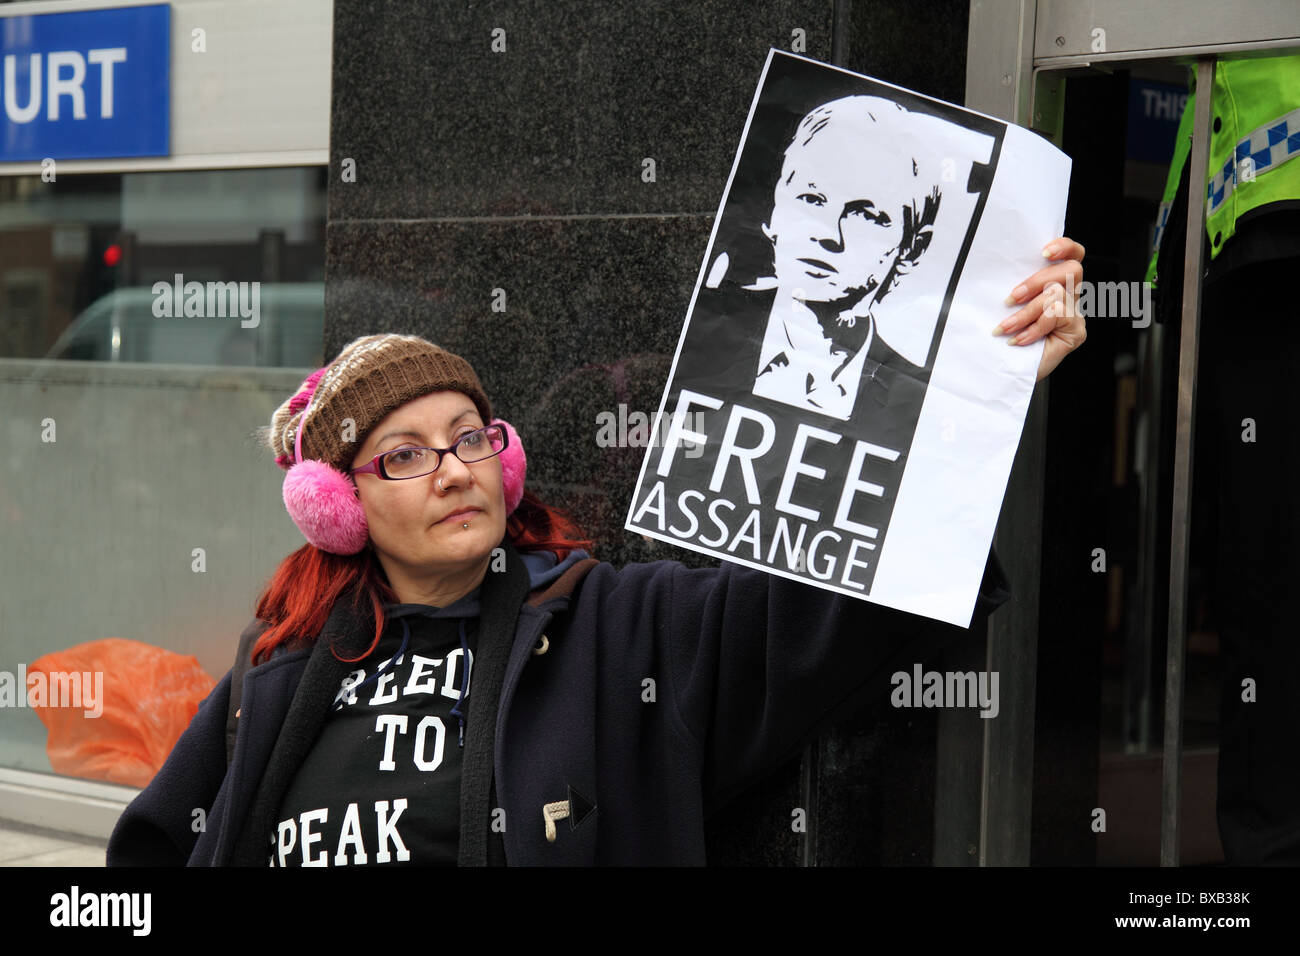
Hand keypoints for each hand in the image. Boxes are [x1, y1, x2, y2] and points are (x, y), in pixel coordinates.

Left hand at [993, 236, 1086, 381]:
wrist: (1005, 373)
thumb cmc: (1003, 339)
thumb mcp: (1008, 307)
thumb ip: (1017, 288)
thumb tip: (1002, 268)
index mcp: (1055, 283)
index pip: (1072, 255)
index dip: (1064, 247)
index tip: (1043, 252)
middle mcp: (1069, 296)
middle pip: (1072, 269)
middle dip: (1037, 281)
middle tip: (1011, 298)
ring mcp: (1075, 314)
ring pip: (1058, 294)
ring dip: (1027, 312)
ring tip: (1006, 327)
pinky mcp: (1076, 332)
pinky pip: (1057, 316)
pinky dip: (1034, 327)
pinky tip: (1019, 340)